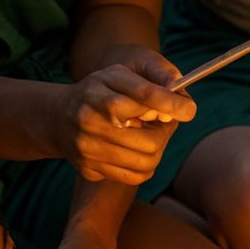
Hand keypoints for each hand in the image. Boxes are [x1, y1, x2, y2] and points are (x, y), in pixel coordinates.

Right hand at [55, 48, 195, 183]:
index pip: (145, 96)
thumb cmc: (101, 89)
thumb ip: (155, 77)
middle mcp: (90, 120)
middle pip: (150, 140)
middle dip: (166, 132)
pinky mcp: (88, 168)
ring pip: (146, 162)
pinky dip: (146, 166)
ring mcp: (87, 148)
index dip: (173, 105)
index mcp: (100, 90)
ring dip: (158, 149)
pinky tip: (139, 150)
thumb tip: (183, 98)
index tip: (190, 110)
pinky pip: (134, 176)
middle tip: (166, 121)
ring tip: (151, 133)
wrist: (59, 116)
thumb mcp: (123, 72)